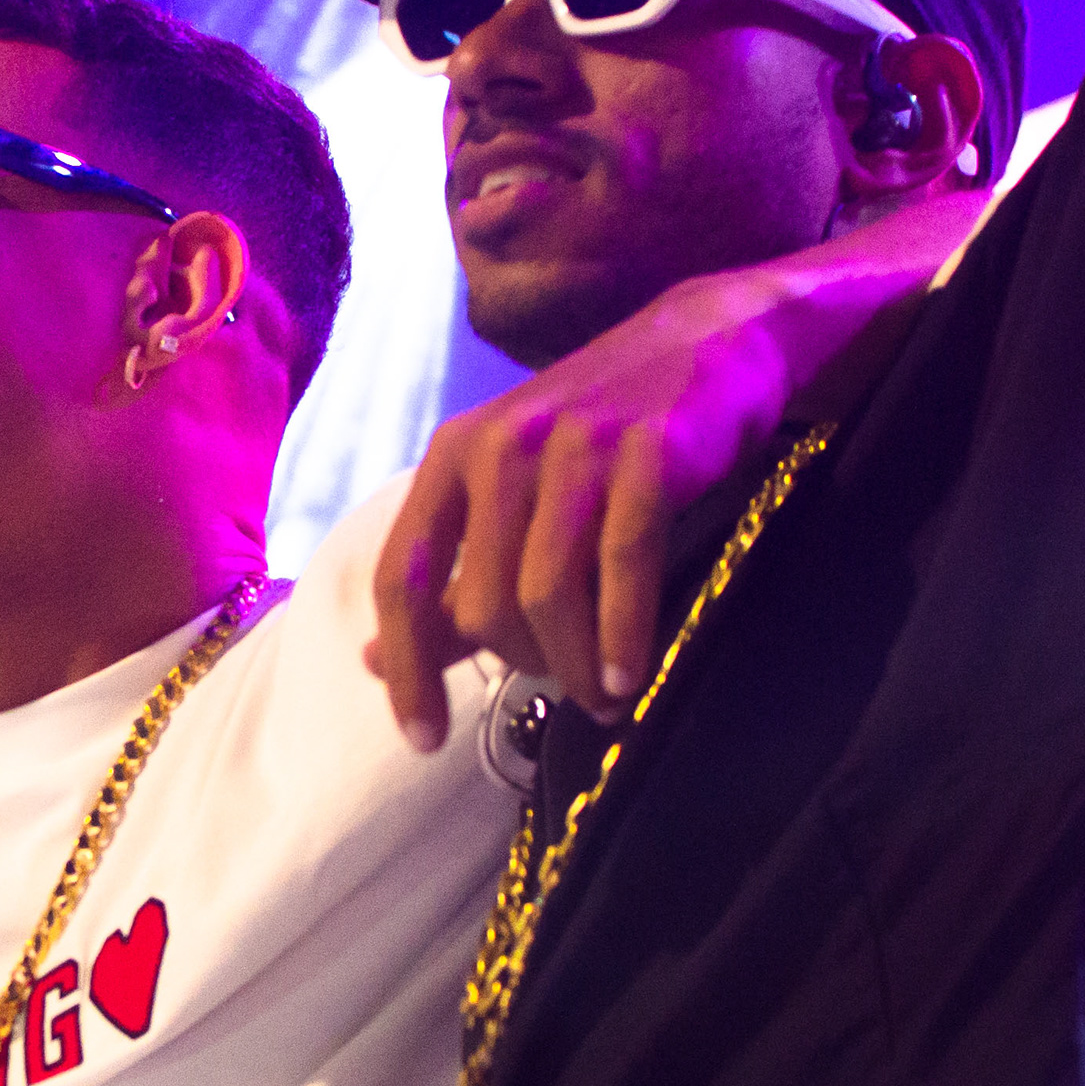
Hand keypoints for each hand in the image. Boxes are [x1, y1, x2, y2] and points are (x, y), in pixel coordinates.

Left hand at [369, 266, 806, 746]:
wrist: (709, 344)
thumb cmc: (599, 439)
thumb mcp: (511, 497)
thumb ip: (448, 582)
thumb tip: (375, 663)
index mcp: (451, 458)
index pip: (400, 578)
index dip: (406, 668)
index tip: (423, 740)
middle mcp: (499, 447)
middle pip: (480, 604)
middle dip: (520, 665)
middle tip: (561, 684)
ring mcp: (573, 446)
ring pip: (544, 594)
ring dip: (572, 665)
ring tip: (601, 697)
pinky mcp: (646, 453)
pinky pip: (621, 568)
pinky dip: (622, 637)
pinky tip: (629, 677)